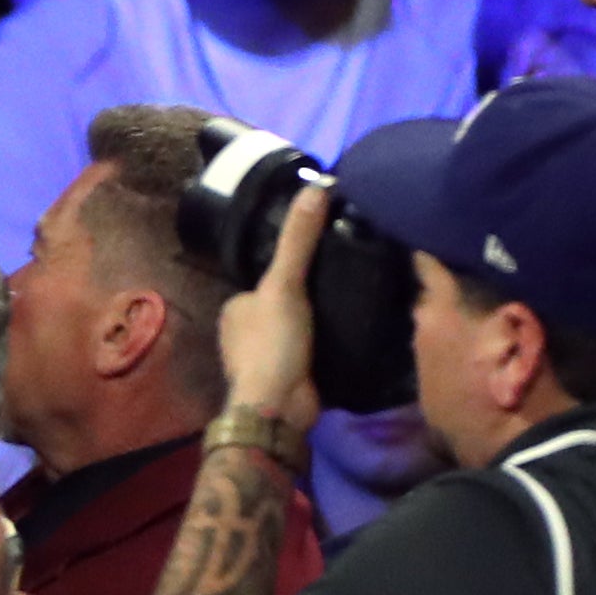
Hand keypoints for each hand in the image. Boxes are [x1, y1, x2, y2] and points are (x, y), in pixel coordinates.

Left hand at [217, 182, 329, 437]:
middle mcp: (245, 331)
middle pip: (285, 303)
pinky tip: (354, 334)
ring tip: (360, 302)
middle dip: (311, 297)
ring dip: (323, 321)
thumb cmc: (273, 343)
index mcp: (235, 306)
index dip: (295, 266)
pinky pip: (314, 351)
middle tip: (351, 279)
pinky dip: (330, 344)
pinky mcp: (292, 378)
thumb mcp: (284, 284)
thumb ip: (299, 240)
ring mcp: (267, 357)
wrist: (279, 409)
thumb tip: (318, 185)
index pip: (268, 276)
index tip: (330, 253)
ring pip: (300, 328)